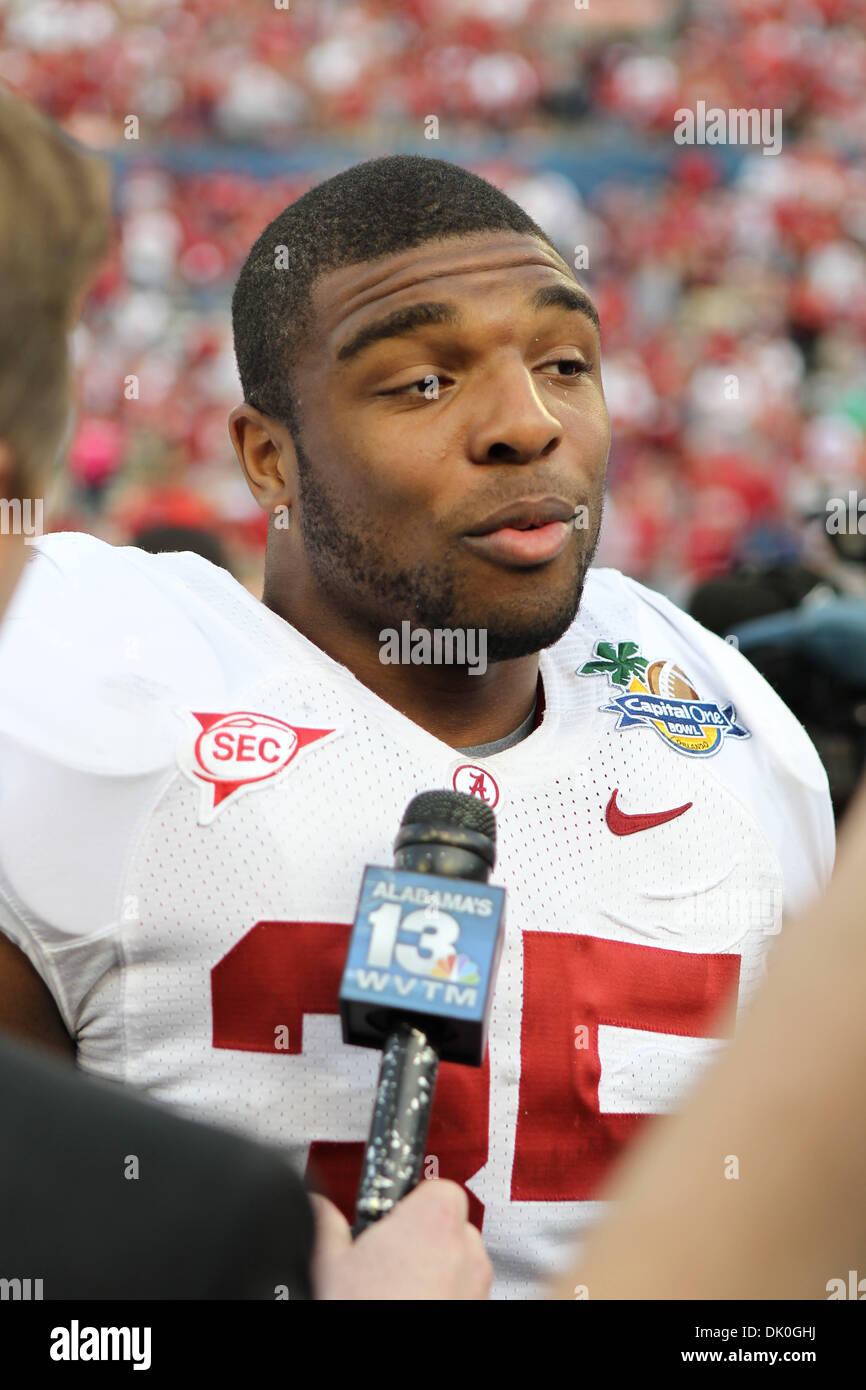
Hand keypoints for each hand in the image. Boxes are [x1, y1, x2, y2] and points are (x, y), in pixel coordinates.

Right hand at [310, 1180, 491, 1299]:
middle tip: (386, 1260)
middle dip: (422, 1239)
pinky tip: (409, 1309)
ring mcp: (478, 1288)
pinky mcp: (480, 1312)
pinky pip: (464, 1296)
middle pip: (451, 1226)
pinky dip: (444, 1299)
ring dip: (436, 1272)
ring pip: (460, 1265)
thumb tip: (318, 1207)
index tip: (388, 1220)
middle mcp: (466, 1250)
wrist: (384, 1377)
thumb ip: (327, 1224)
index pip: (438, 1188)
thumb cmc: (363, 1311)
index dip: (410, 1203)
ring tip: (395, 1294)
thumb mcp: (327, 1265)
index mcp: (433, 1220)